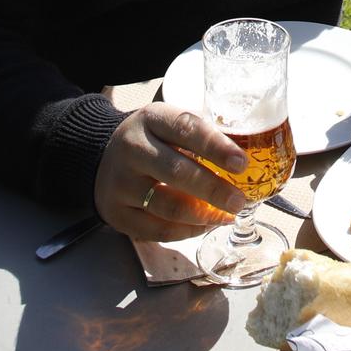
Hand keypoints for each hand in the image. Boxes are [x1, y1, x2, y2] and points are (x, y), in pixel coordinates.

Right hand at [92, 103, 248, 241]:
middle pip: (177, 172)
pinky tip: (204, 225)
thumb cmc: (151, 140)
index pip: (186, 129)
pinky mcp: (116, 213)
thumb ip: (201, 135)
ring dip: (204, 216)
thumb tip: (249, 159)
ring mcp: (121, 183)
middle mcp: (132, 149)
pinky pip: (157, 230)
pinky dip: (186, 231)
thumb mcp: (169, 123)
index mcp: (151, 119)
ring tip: (227, 216)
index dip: (216, 147)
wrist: (100, 156)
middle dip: (214, 189)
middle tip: (239, 200)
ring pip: (168, 206)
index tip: (241, 163)